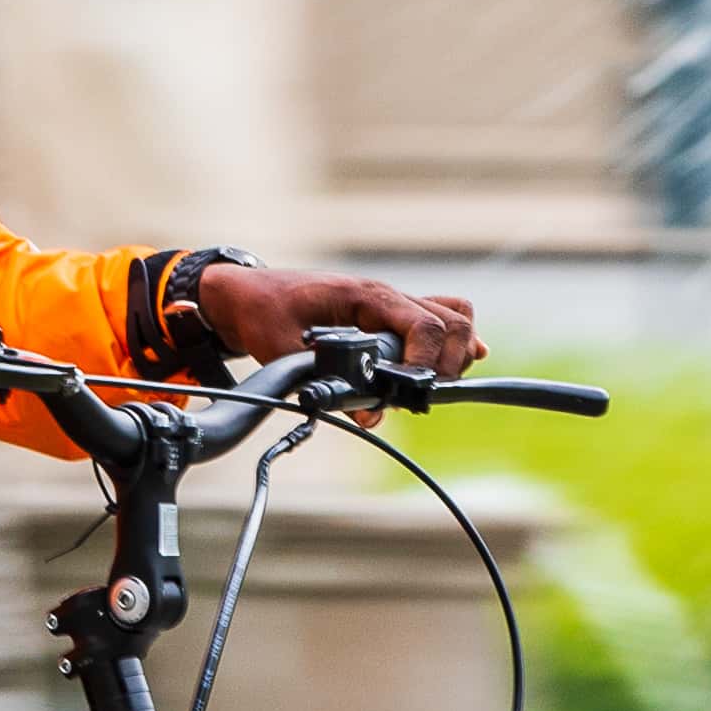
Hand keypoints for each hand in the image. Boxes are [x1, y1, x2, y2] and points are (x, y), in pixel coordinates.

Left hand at [190, 264, 481, 384]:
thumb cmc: (265, 314)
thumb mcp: (287, 351)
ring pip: (454, 319)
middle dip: (448, 363)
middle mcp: (387, 297)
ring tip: (432, 386)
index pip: (424, 323)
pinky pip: (440, 319)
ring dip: (454, 355)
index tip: (411, 390)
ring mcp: (392, 305)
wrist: (249, 296)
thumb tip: (368, 414)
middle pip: (452, 322)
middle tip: (423, 394)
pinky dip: (453, 343)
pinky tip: (461, 363)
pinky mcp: (390, 318)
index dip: (426, 362)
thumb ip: (328, 383)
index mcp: (366, 295)